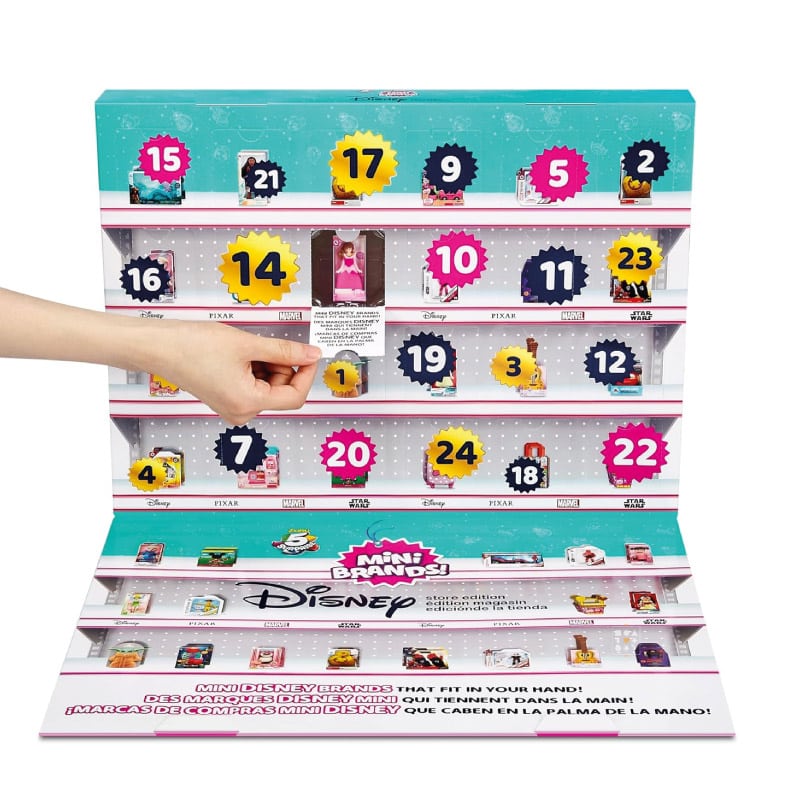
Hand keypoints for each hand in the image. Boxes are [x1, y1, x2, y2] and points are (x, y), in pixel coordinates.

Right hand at [149, 321, 320, 423]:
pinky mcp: (227, 399)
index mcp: (248, 403)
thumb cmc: (191, 346)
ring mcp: (233, 407)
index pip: (295, 396)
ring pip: (268, 385)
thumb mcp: (248, 344)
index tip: (309, 354)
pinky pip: (253, 384)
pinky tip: (238, 355)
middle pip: (281, 390)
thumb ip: (285, 351)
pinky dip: (254, 367)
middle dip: (280, 366)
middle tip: (263, 346)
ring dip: (266, 364)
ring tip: (243, 349)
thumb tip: (310, 354)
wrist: (159, 347)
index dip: (306, 373)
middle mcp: (241, 412)